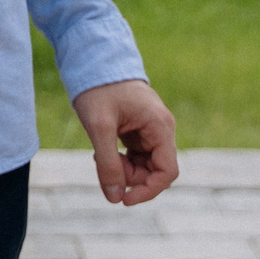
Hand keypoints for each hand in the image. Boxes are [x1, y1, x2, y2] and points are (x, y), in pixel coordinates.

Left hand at [73, 79, 177, 205]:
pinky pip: (135, 155)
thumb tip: (114, 198)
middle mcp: (161, 129)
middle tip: (103, 165)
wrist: (92, 59)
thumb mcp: (99, 127)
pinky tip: (102, 150)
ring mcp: (150, 129)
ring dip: (123, 169)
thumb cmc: (98, 88)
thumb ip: (108, 163)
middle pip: (155, 170)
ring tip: (100, 154)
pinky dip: (120, 159)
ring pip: (144, 165)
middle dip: (130, 177)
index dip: (148, 190)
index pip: (167, 172)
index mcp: (160, 126)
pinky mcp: (138, 129)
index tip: (124, 199)